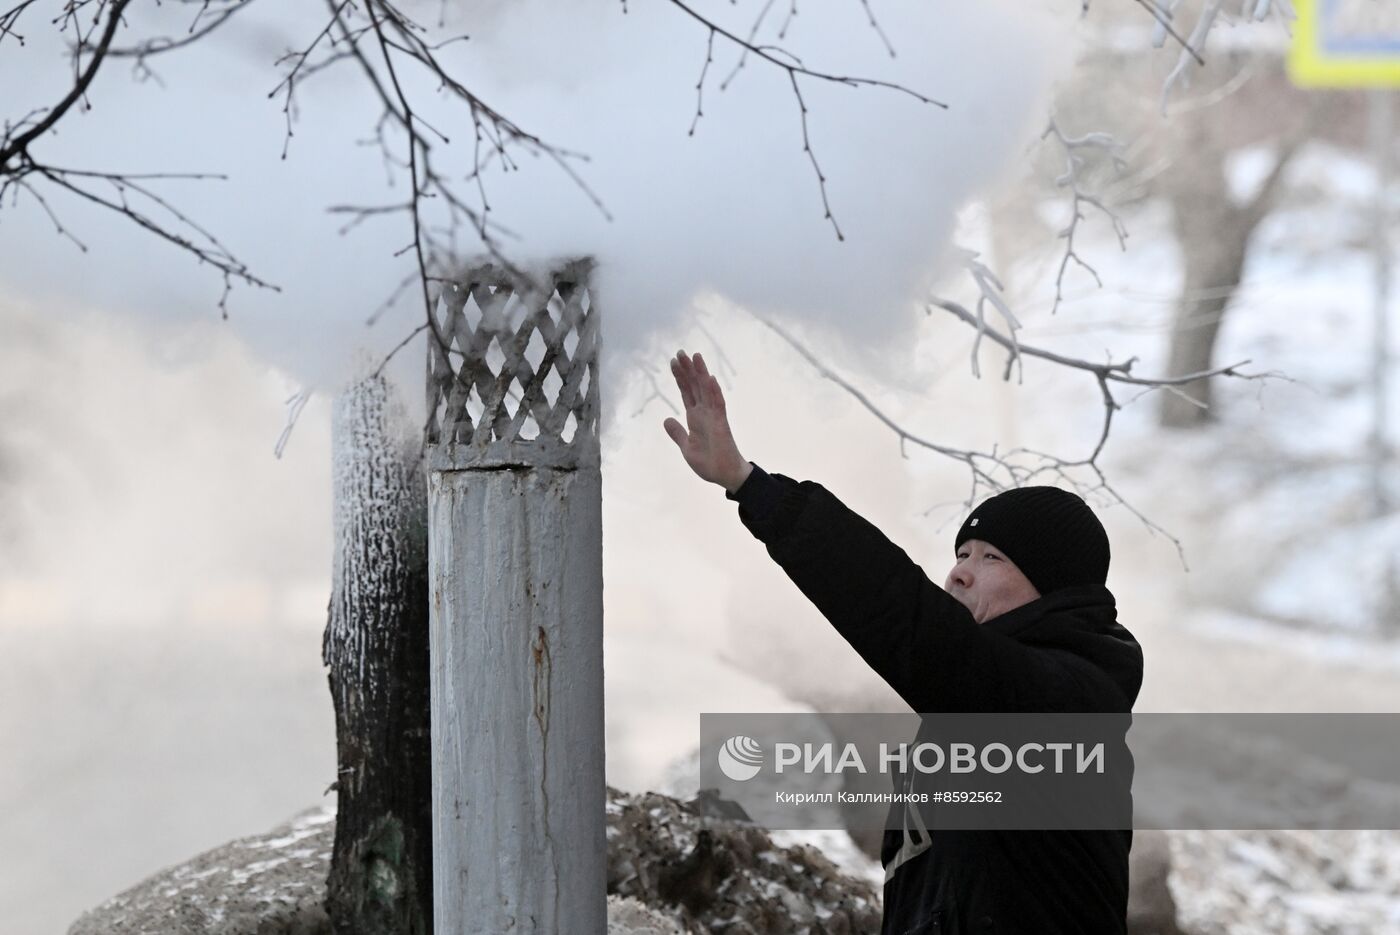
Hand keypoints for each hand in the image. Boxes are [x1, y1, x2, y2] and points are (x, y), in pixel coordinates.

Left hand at [663, 350, 752, 492]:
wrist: (724, 475)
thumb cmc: (709, 462)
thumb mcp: (686, 447)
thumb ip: (677, 432)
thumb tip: (667, 419)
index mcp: (695, 416)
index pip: (686, 391)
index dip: (680, 377)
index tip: (673, 362)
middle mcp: (704, 412)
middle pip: (695, 385)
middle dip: (688, 369)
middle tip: (680, 352)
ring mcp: (714, 416)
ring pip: (706, 390)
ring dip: (701, 373)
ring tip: (695, 356)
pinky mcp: (722, 424)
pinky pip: (718, 405)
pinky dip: (714, 391)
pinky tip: (710, 378)